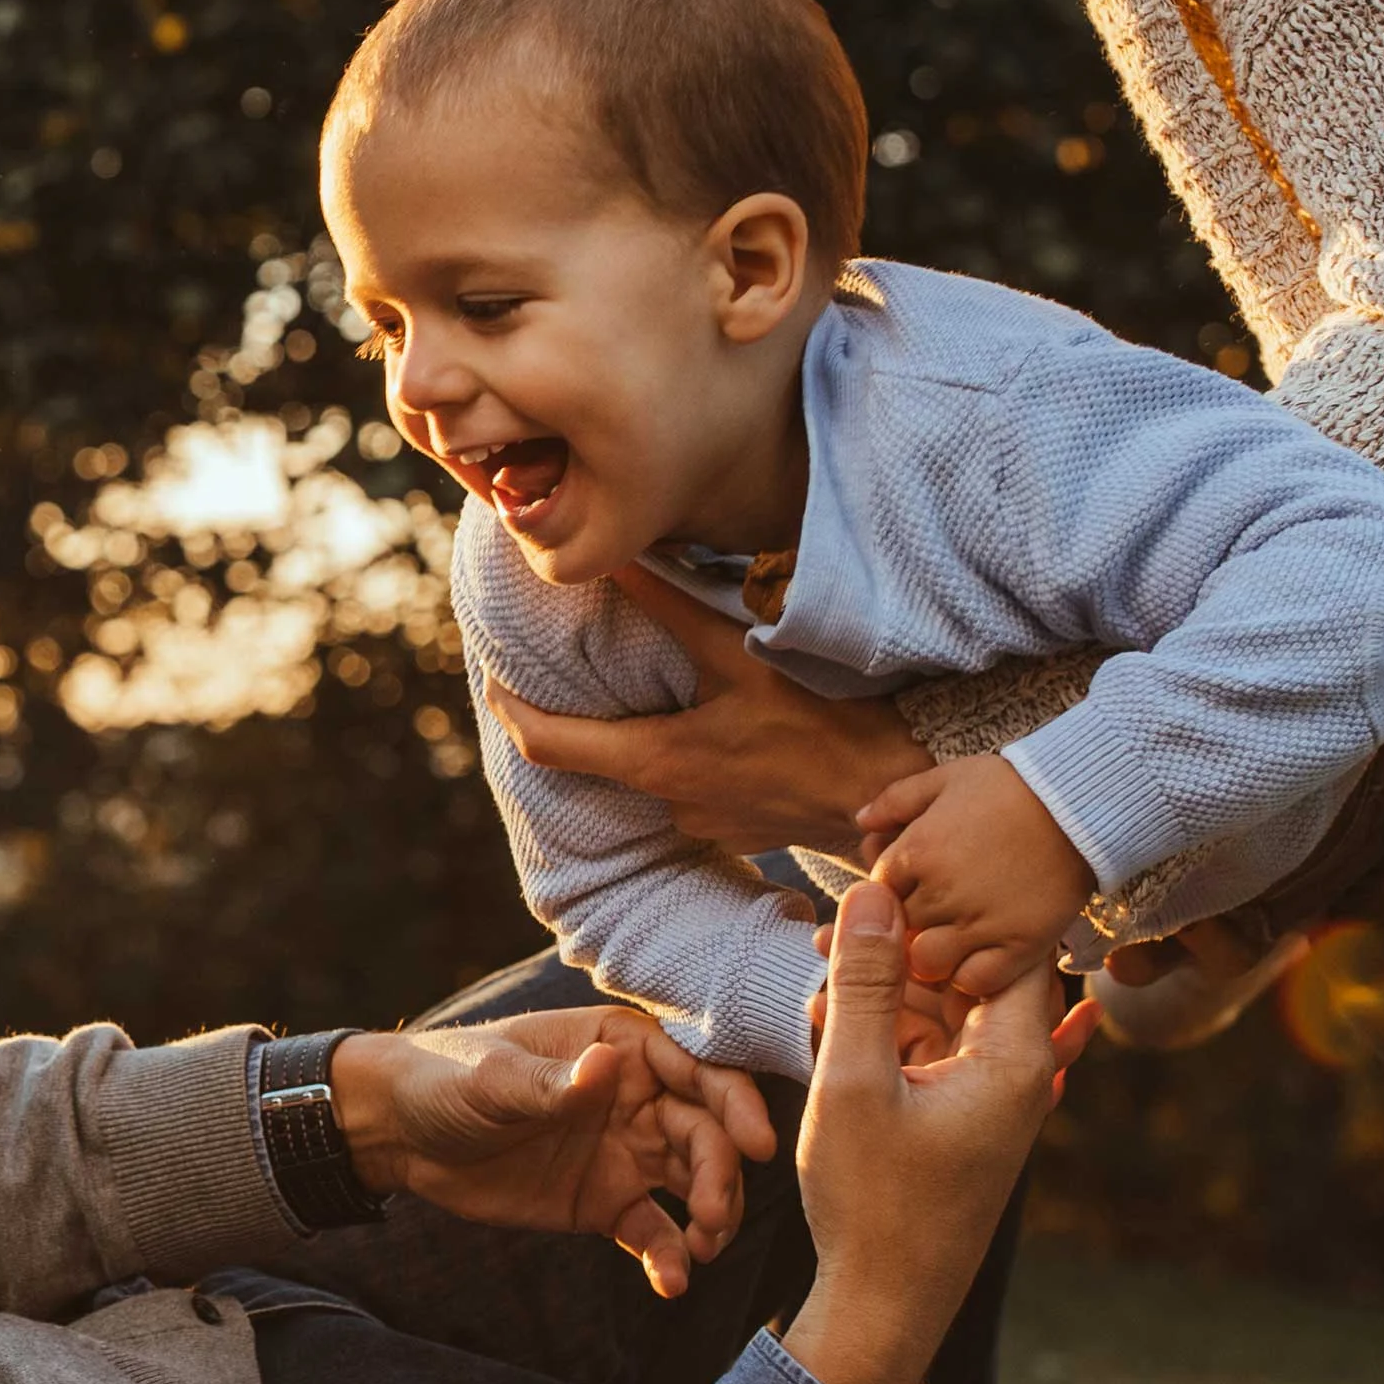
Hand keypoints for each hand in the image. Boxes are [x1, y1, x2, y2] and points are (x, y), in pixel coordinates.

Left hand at [329, 1008, 785, 1301]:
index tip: (758, 1146)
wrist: (401, 1135)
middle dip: (721, 1173)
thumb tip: (609, 1067)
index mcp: (621, 1047)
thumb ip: (554, 1083)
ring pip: (693, 1182)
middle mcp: (637, 1097)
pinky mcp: (606, 1203)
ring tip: (702, 1249)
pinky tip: (671, 1282)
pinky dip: (669, 1256)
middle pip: (706, 1132)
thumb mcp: (493, 1079)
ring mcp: (627, 1152)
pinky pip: (653, 1231)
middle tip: (713, 1217)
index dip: (736, 1104)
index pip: (699, 1070)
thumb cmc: (447, 1079)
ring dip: (710, 1215)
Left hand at [485, 570, 929, 859]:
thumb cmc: (826, 729)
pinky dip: (699, 750)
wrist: (891, 802)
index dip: (510, 712)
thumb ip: (674, 608)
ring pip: (659, 767)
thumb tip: (616, 557)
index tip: (491, 681)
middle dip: (587, 713)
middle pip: (602, 755)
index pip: (548, 745)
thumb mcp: (743, 657)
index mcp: (657, 762)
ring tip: (670, 686)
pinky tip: (730, 723)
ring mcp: (706, 821)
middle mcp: (670, 802)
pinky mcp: (743, 826)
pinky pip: (702, 784)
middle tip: (577, 668)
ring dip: (656, 730)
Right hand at [780, 882, 1089, 1383]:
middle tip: (823, 944)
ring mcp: (993, 1100)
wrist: (885, 1307)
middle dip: (901, 953)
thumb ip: (863, 984)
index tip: (877, 898)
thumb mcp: (854, 1082)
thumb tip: (871, 893)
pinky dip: (887, 1037)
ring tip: (816, 994)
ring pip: (945, 1013)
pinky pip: (933, 1053)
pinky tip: (832, 1031)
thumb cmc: (874, 1205)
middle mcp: (1019, 1074)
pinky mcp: (963, 1120)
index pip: (1005, 945)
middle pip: (973, 975)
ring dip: (884, 996)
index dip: (942, 913)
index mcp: (1015, 1059)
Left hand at [847, 753, 1094, 998]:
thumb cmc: (1010, 787)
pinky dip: (972, 974)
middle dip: (911, 925)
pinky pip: (976, 979)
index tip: (913, 889)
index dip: (892, 895)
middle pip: (899, 931)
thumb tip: (861, 821)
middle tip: (937, 914)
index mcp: (916, 851)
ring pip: (928, 963)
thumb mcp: (945, 779)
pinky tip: (982, 954)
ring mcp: (981, 921)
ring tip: (955, 938)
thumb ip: (896, 800)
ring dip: (934, 955)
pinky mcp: (1020, 944)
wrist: (1080, 802)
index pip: (875, 894)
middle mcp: (942, 891)